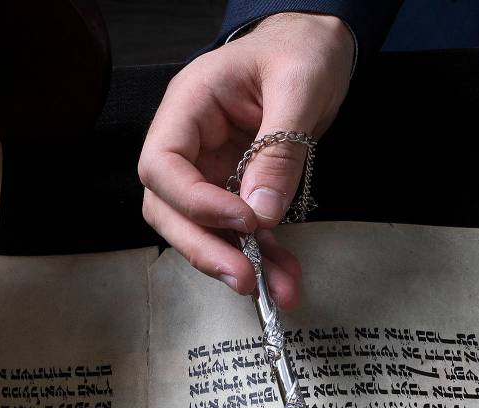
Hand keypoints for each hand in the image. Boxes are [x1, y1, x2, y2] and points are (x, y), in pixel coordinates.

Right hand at [138, 12, 353, 308]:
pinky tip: (284, 276)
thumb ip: (279, 149)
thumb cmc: (301, 49)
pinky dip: (260, 256)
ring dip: (235, 262)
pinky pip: (238, 230)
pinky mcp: (234, 187)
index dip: (193, 201)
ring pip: (200, 229)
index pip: (162, 165)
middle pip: (170, 208)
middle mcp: (189, 142)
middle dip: (205, 248)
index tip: (241, 220)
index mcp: (189, 106)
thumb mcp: (299, 86)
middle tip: (245, 278)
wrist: (316, 46)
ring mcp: (209, 168)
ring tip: (277, 290)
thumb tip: (261, 214)